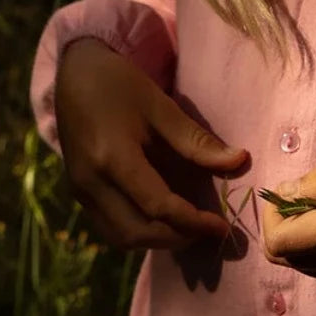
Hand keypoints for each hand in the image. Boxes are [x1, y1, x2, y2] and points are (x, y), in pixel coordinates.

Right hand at [56, 38, 247, 250]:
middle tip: (209, 230)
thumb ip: (196, 141)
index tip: (223, 226)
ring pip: (121, 237)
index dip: (193, 222)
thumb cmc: (120, 84)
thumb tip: (240, 162)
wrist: (74, 74)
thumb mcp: (160, 106)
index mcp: (112, 157)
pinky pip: (110, 228)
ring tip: (190, 227)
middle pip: (137, 232)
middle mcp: (91, 182)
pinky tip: (163, 219)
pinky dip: (139, 232)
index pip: (157, 205)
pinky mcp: (78, 193)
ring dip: (158, 240)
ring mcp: (80, 191)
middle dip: (177, 238)